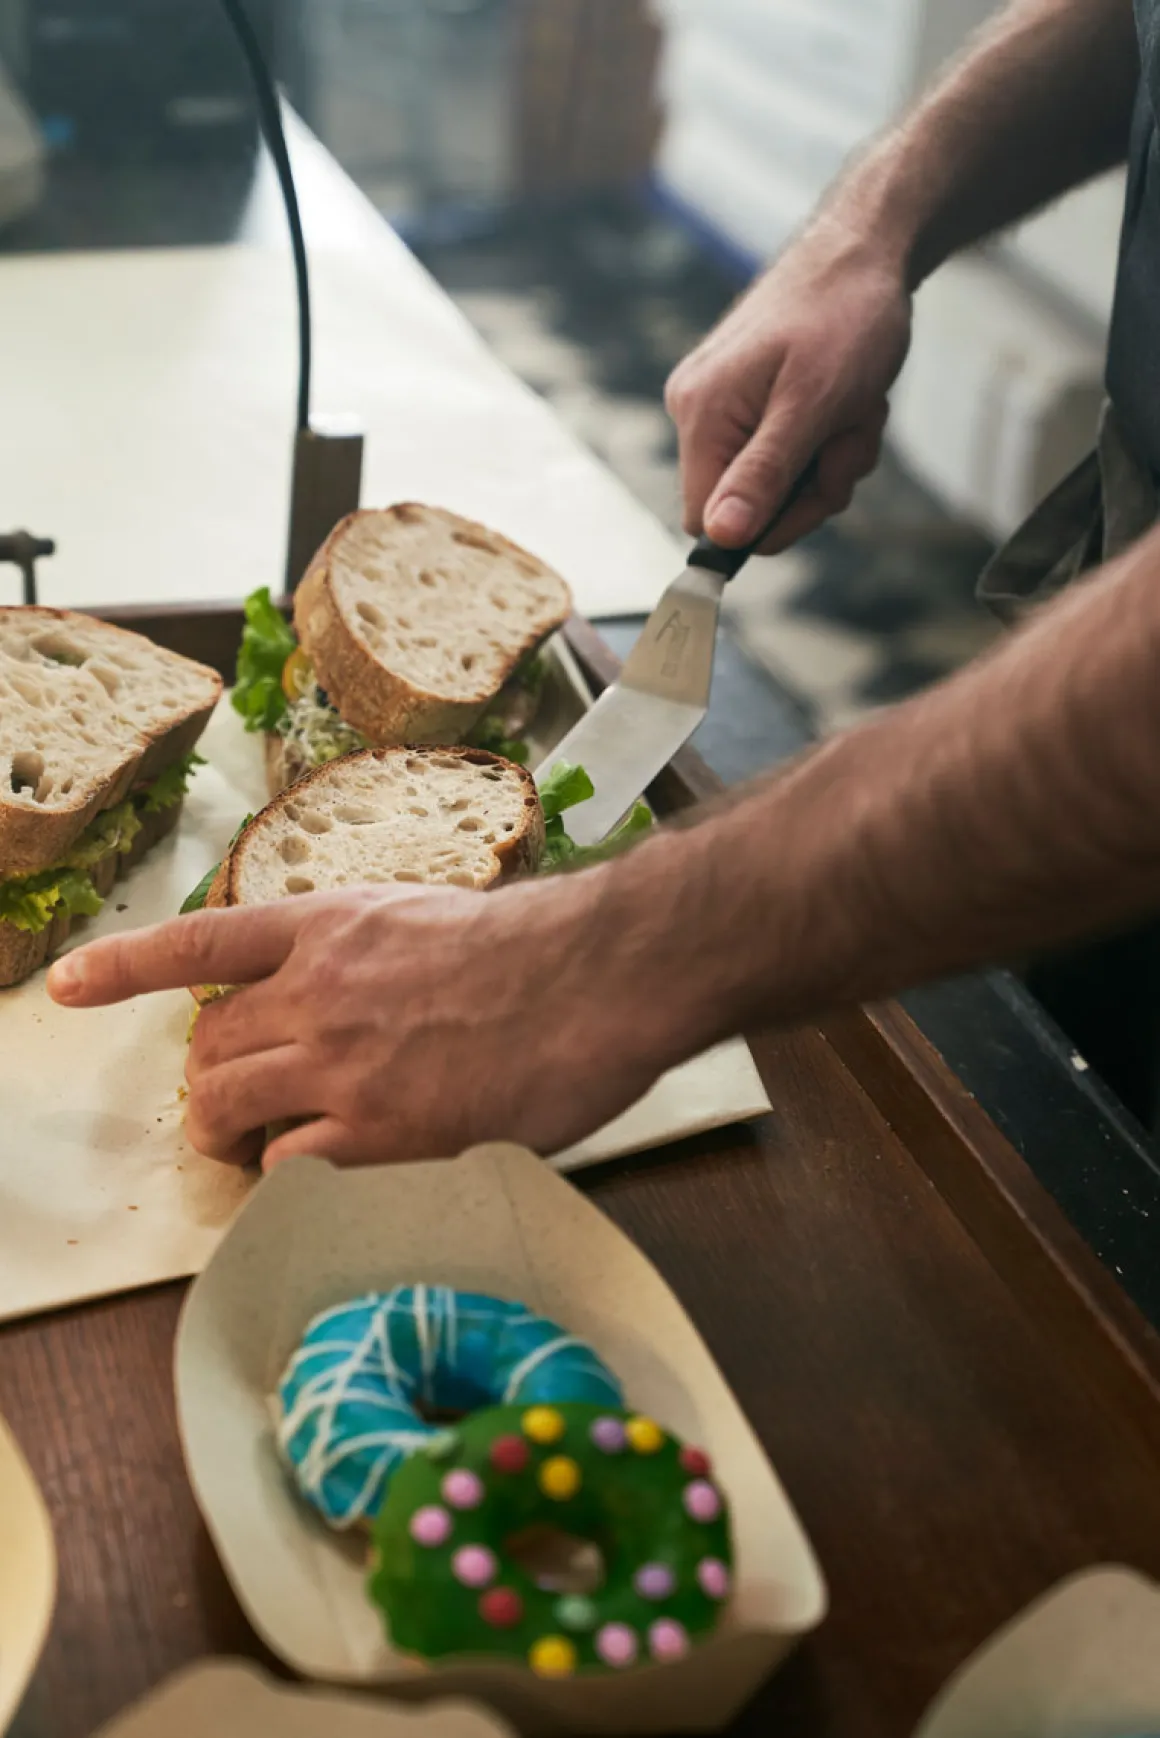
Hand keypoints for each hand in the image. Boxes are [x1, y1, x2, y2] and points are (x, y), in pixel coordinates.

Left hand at [46, 878, 676, 1168]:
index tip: (68, 986)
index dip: (123, 967)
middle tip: (229, 1104)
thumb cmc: (535, 948)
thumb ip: (360, 952)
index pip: (198, 942)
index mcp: (327, 927)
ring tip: (246, 1149)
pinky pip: (288, 1169)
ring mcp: (342, 1064)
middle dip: (206, 1080)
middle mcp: (316, 991)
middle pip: (207, 1046)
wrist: (597, 977)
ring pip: (226, 1107)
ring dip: (224, 1135)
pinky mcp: (379, 1133)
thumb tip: (332, 993)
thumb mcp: (424, 916)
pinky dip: (291, 1176)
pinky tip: (328, 1171)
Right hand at [665, 214, 911, 553]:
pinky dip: (828, 438)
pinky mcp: (748, 398)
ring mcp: (723, 405)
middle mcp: (697, 411)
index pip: (709, 523)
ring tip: (854, 408)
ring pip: (777, 482)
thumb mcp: (813, 405)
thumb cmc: (845, 316)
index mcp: (701, 414)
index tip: (818, 487)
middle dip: (811, 485)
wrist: (864, 249)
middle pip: (748, 508)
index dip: (768, 523)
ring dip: (831, 459)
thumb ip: (764, 474)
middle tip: (847, 438)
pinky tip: (848, 400)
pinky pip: (786, 451)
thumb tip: (719, 537)